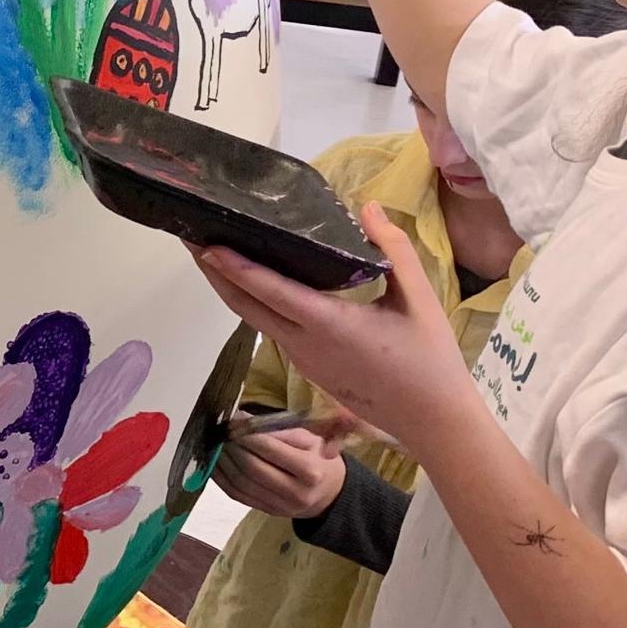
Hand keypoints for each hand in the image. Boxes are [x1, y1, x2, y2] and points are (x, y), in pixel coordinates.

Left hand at [192, 204, 479, 458]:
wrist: (433, 420)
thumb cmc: (428, 357)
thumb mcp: (418, 296)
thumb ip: (392, 248)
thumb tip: (367, 207)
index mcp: (328, 325)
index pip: (269, 291)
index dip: (234, 266)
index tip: (206, 244)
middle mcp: (304, 345)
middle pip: (246, 306)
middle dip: (216, 273)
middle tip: (193, 237)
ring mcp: (303, 361)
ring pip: (256, 320)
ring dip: (232, 288)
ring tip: (216, 252)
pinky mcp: (309, 368)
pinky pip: (273, 329)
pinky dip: (256, 303)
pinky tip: (258, 281)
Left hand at [213, 412, 347, 518]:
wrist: (328, 493)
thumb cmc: (318, 457)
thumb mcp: (310, 439)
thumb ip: (280, 431)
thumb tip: (244, 420)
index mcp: (310, 470)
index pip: (272, 450)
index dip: (249, 435)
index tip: (234, 420)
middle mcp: (295, 492)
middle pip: (254, 469)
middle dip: (233, 448)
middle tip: (220, 431)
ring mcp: (279, 506)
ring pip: (242, 484)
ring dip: (223, 463)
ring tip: (214, 444)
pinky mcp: (266, 511)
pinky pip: (237, 496)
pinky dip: (222, 479)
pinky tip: (214, 463)